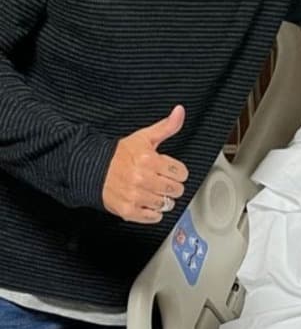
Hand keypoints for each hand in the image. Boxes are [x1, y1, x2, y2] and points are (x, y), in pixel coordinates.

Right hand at [102, 105, 188, 223]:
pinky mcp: (128, 210)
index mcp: (148, 159)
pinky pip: (154, 217)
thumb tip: (180, 112)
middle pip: (176, 189)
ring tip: (151, 191)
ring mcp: (135, 196)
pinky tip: (146, 202)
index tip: (169, 170)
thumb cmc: (118, 155)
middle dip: (171, 185)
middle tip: (160, 181)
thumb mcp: (144, 137)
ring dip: (162, 199)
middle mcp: (142, 178)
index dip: (176, 171)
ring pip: (166, 204)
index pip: (181, 173)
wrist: (91, 169)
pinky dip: (153, 212)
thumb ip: (166, 126)